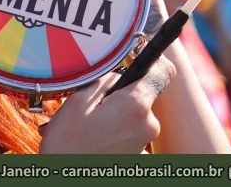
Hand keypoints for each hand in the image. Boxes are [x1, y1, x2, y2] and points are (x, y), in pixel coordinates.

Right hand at [39, 55, 175, 152]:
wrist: (68, 184)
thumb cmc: (68, 146)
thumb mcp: (78, 102)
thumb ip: (103, 81)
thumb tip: (116, 76)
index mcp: (135, 106)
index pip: (162, 71)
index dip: (152, 59)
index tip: (138, 55)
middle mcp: (147, 125)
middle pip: (141, 94)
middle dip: (117, 93)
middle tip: (89, 102)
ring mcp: (144, 143)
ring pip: (131, 114)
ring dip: (109, 114)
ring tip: (81, 124)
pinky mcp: (136, 155)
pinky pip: (126, 132)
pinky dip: (108, 131)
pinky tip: (86, 137)